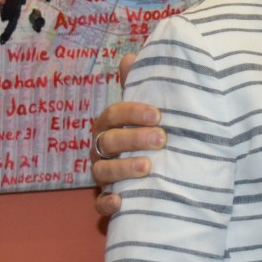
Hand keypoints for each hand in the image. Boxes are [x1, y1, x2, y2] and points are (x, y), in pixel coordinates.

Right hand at [90, 53, 164, 216]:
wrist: (156, 172)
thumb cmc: (148, 134)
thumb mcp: (146, 112)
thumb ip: (139, 87)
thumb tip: (130, 56)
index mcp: (108, 126)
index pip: (112, 115)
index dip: (132, 113)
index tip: (158, 115)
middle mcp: (101, 149)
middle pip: (108, 142)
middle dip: (133, 138)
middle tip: (161, 139)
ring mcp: (103, 175)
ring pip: (103, 172)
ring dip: (123, 169)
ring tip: (148, 167)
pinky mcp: (107, 199)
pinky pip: (99, 204)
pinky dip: (107, 204)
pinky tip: (121, 202)